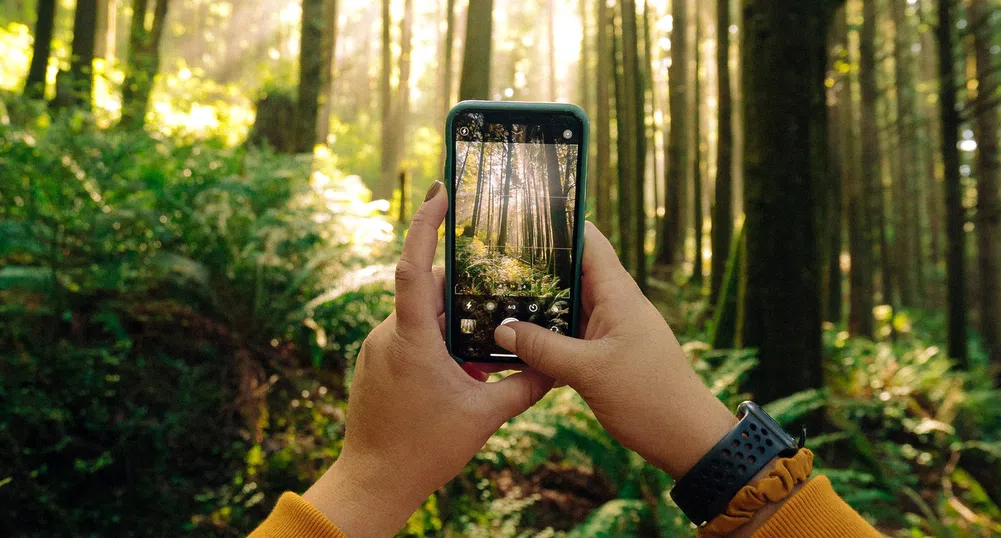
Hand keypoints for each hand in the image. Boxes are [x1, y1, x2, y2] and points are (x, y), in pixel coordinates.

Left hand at [304, 181, 553, 536]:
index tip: (440, 191)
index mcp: (412, 338)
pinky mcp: (375, 362)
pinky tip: (460, 365)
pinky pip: (409, 334)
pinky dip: (436, 339)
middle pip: (428, 290)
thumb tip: (558, 367)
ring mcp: (377, 348)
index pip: (415, 266)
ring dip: (452, 321)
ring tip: (484, 341)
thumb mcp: (484, 416)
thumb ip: (524, 386)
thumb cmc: (423, 449)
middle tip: (498, 288)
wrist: (372, 482)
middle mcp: (388, 334)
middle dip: (464, 290)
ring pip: (419, 314)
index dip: (426, 224)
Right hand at [493, 222, 736, 478]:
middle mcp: (614, 305)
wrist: (687, 440)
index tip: (522, 212)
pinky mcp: (605, 354)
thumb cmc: (649, 399)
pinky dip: (546, 335)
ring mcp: (610, 329)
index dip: (559, 223)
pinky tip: (517, 340)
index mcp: (619, 295)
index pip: (589, 241)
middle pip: (572, 272)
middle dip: (537, 266)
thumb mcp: (589, 372)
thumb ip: (543, 348)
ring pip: (568, 306)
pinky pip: (570, 335)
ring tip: (494, 295)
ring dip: (538, 304)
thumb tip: (502, 328)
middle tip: (492, 259)